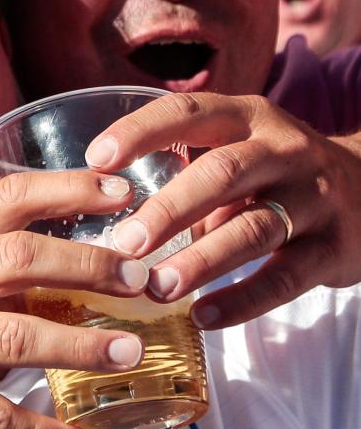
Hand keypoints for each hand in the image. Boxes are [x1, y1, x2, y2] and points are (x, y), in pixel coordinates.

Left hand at [85, 92, 360, 329]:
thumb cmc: (275, 172)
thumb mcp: (237, 149)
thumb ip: (183, 170)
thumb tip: (105, 209)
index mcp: (247, 117)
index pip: (189, 112)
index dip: (141, 132)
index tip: (96, 160)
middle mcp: (283, 149)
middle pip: (222, 174)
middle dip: (170, 209)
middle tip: (126, 243)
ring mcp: (313, 197)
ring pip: (254, 228)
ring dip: (202, 260)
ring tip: (157, 287)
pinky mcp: (333, 248)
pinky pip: (284, 278)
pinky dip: (242, 300)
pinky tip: (203, 316)